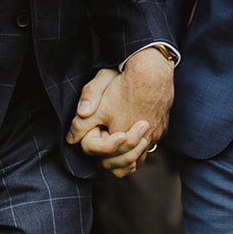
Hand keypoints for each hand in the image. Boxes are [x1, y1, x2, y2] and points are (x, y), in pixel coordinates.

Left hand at [66, 48, 174, 176]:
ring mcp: (155, 136)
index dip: (93, 145)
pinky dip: (139, 145)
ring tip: (116, 139)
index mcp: (123, 140)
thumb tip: (70, 138)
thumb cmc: (125, 85)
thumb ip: (81, 124)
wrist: (153, 68)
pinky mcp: (162, 127)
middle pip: (122, 165)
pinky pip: (150, 146)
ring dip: (126, 154)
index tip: (94, 130)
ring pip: (138, 159)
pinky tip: (131, 130)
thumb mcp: (98, 105)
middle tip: (104, 138)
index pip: (104, 157)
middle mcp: (142, 142)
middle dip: (109, 155)